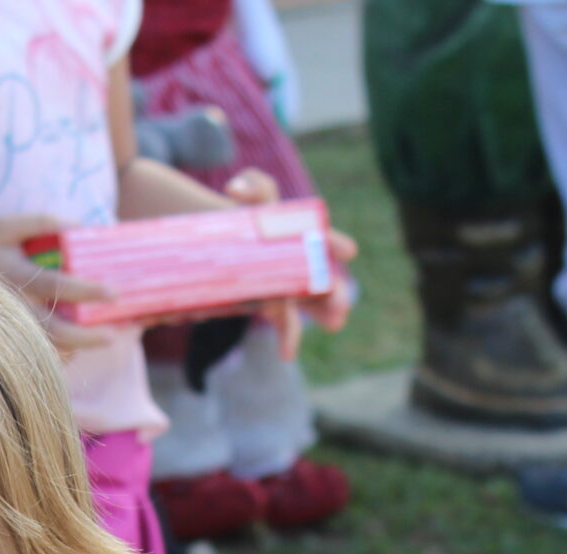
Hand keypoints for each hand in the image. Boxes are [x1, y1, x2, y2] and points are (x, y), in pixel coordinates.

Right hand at [0, 214, 118, 353]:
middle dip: (87, 337)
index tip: (114, 293)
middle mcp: (8, 306)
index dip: (86, 291)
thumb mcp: (5, 226)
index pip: (55, 285)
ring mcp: (4, 329)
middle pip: (53, 332)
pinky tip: (75, 347)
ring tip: (102, 339)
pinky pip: (32, 357)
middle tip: (114, 335)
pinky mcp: (1, 344)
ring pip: (44, 351)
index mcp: (12, 274)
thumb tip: (80, 227)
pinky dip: (57, 355)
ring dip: (76, 350)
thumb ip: (41, 223)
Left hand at [216, 172, 359, 357]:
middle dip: (334, 290)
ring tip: (336, 323)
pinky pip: (287, 321)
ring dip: (324, 312)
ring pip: (310, 301)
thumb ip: (251, 188)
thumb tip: (235, 189)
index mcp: (299, 232)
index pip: (319, 236)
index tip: (349, 251)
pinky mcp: (273, 303)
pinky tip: (288, 353)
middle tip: (342, 304)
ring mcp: (290, 284)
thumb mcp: (248, 198)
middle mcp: (301, 259)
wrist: (217, 244)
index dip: (332, 243)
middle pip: (322, 277)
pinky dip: (289, 337)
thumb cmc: (243, 217)